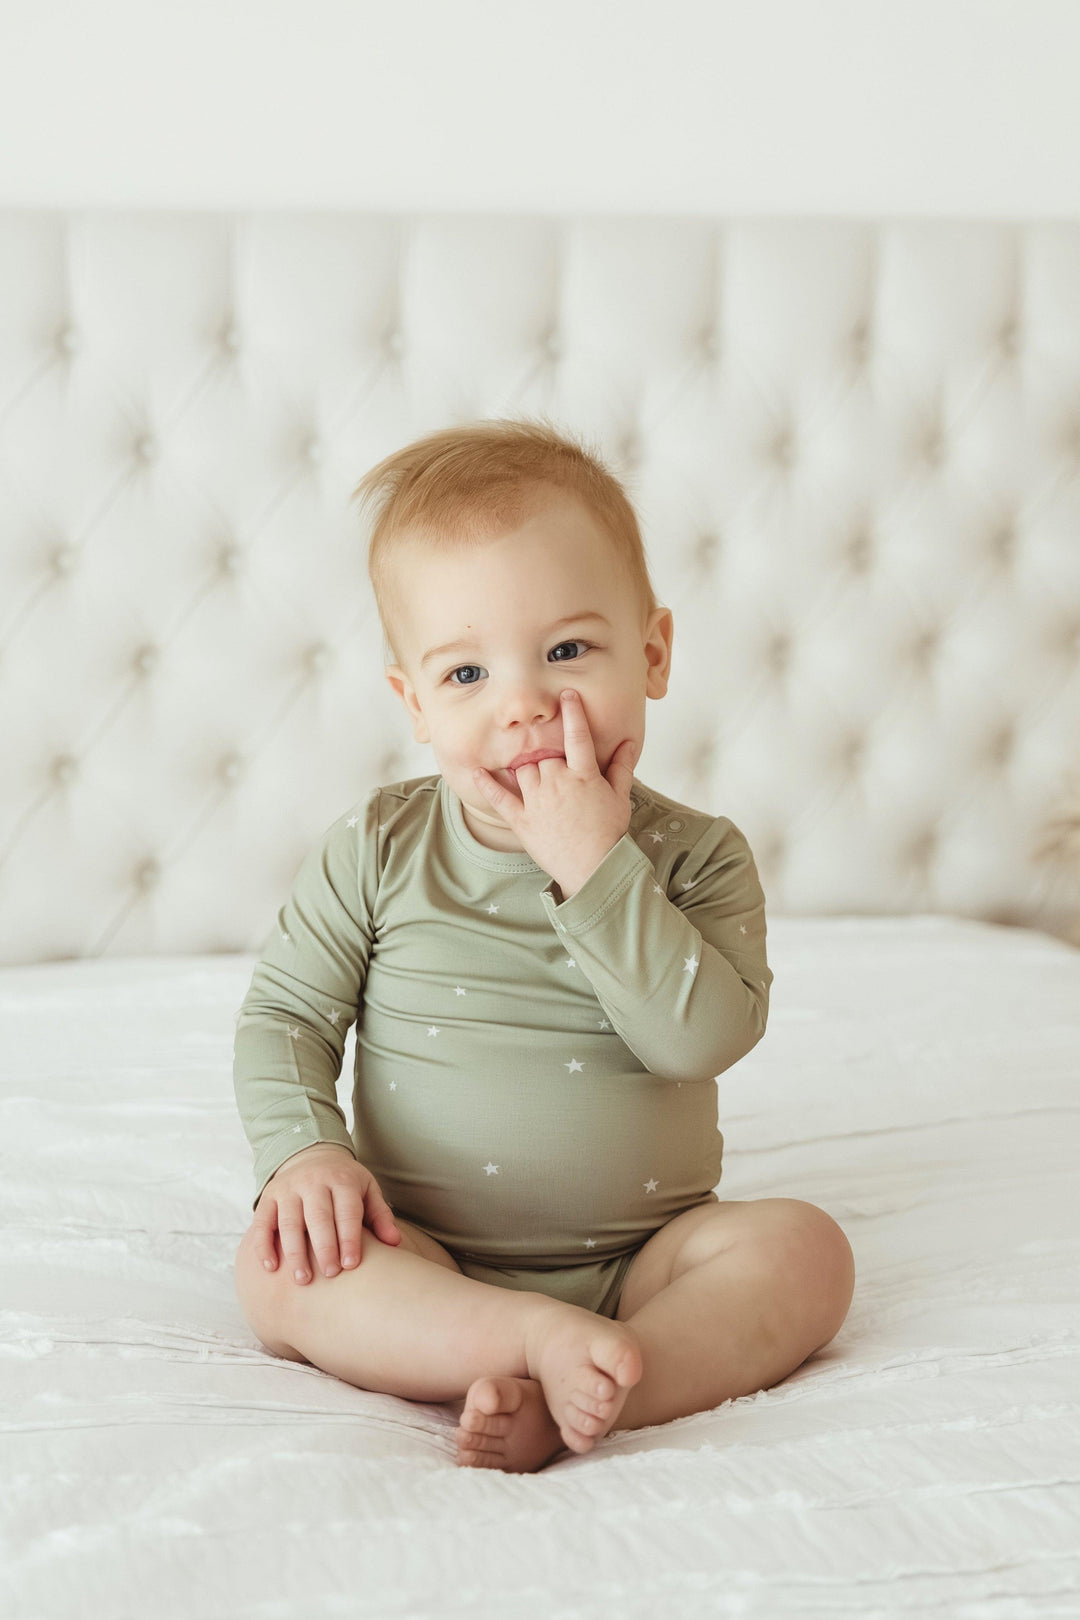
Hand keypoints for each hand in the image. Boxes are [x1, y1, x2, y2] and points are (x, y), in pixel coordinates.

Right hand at [253, 1143, 401, 1283]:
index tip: (352, 1264)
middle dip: (324, 1247)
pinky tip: (270, 1268)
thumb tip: (395, 1242)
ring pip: (289, 1222)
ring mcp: (288, 1189)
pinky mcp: (268, 1197)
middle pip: (318, 1217)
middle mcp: (313, 1182)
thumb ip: (379, 1215)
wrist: (312, 1154)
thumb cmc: (344, 1182)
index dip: (349, 1238)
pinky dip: (263, 1245)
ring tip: (303, 1280)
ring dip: (294, 1252)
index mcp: (342, 1180)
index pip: (346, 1211)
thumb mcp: (367, 1189)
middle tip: (330, 1274)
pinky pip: (262, 1222)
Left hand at [471, 689, 638, 897]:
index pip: (577, 735)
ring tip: (536, 779)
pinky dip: (487, 783)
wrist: (594, 869)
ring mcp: (537, 801)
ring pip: (524, 770)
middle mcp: (557, 783)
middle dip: (550, 759)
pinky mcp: (521, 820)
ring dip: (528, 770)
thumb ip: (622, 766)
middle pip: (545, 755)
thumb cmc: (609, 833)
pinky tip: (477, 771)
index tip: (567, 695)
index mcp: (583, 775)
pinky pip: (500, 797)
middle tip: (558, 774)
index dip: (572, 712)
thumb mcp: (620, 797)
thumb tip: (629, 741)